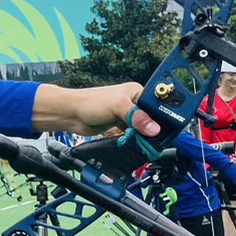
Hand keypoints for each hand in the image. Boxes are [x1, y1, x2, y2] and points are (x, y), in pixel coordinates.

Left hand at [32, 81, 162, 138]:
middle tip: (155, 139)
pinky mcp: (119, 125)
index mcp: (136, 92)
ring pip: (141, 128)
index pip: (156, 105)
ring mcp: (126, 115)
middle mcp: (133, 102)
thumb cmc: (90, 102)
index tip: (164, 130)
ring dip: (142, 136)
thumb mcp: (117, 106)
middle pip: (150, 118)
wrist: (71, 114)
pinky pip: (132, 134)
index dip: (161, 117)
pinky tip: (136, 143)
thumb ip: (137, 117)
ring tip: (146, 143)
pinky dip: (134, 139)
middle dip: (151, 129)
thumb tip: (154, 128)